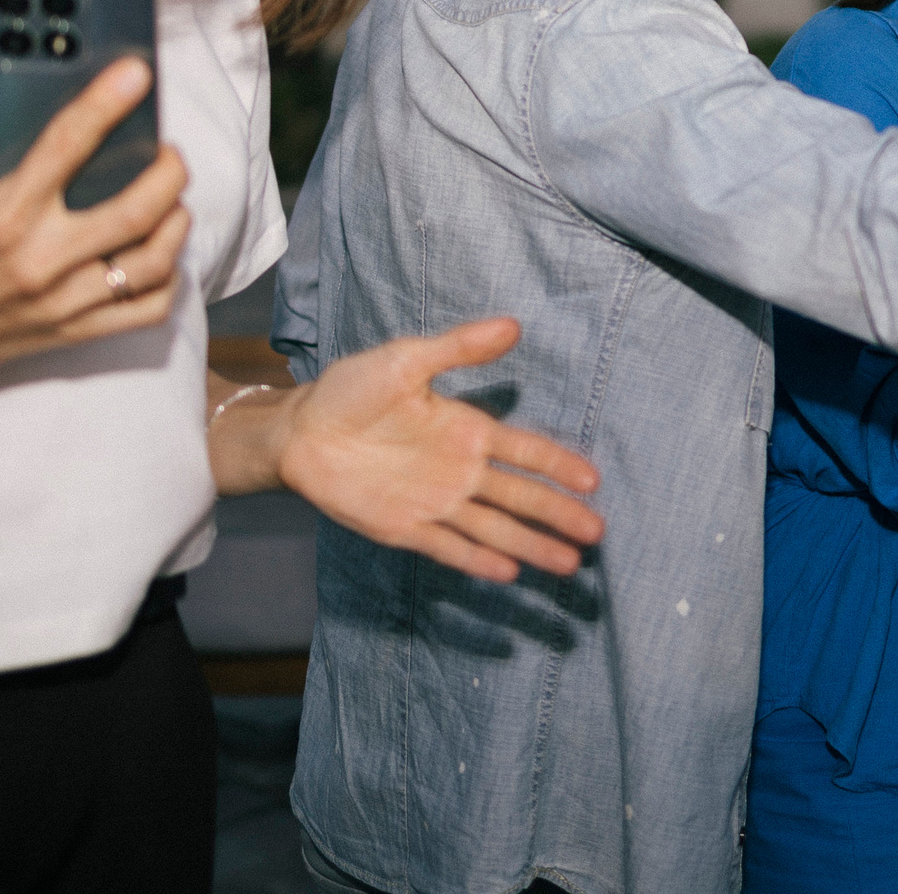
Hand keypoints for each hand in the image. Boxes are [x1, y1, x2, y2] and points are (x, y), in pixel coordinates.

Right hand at [0, 64, 192, 410]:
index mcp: (5, 216)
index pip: (65, 147)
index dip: (105, 105)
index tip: (135, 75)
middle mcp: (41, 259)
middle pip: (133, 212)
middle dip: (168, 174)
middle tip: (170, 153)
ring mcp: (64, 300)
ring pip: (150, 262)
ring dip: (176, 225)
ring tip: (174, 200)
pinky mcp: (78, 330)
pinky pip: (147, 310)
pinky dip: (169, 280)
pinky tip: (164, 253)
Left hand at [275, 317, 604, 582]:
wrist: (300, 430)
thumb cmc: (352, 390)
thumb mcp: (407, 359)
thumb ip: (460, 348)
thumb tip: (513, 325)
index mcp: (466, 430)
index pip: (524, 450)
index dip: (558, 465)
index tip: (593, 480)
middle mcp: (459, 471)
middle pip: (519, 496)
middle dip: (558, 514)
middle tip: (597, 532)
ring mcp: (434, 502)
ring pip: (494, 528)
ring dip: (531, 545)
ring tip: (569, 564)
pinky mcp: (405, 527)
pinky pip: (449, 547)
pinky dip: (478, 560)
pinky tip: (509, 572)